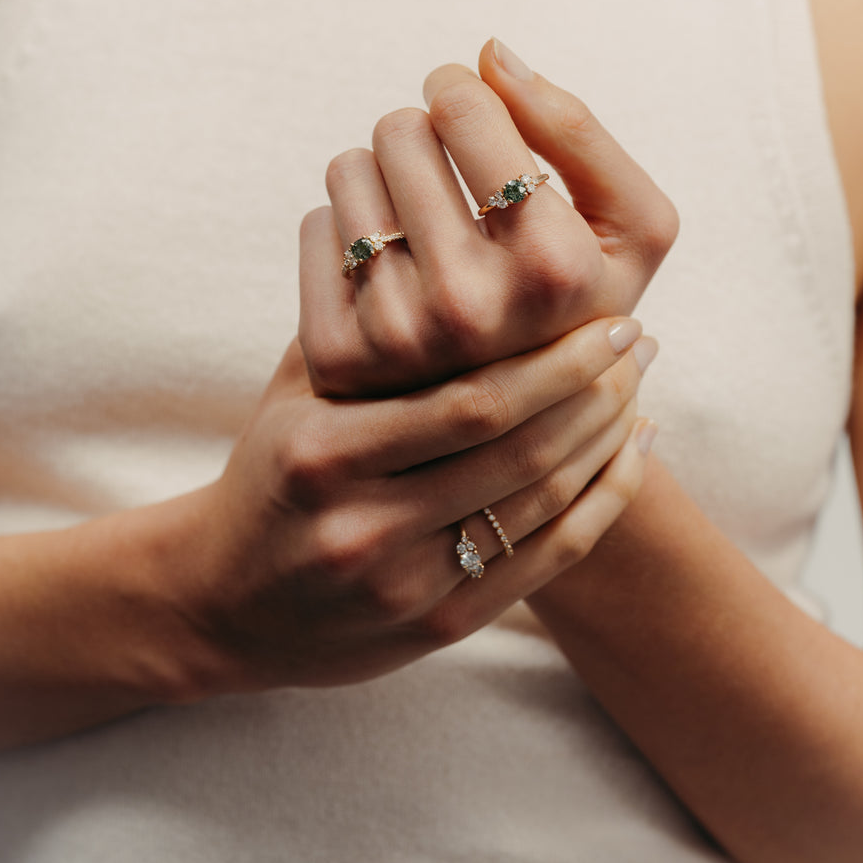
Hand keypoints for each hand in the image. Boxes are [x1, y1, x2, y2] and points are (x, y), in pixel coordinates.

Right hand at [184, 319, 652, 693]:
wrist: (224, 602)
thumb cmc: (268, 475)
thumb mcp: (294, 394)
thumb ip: (360, 324)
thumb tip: (449, 234)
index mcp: (324, 454)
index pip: (472, 402)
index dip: (557, 360)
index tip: (608, 320)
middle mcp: (365, 527)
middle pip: (519, 452)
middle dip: (596, 391)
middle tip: (637, 343)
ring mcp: (405, 586)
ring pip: (542, 505)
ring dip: (606, 440)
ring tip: (636, 387)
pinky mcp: (439, 627)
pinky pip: (547, 562)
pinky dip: (602, 505)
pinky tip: (630, 457)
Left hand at [300, 39, 676, 397]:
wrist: (522, 420)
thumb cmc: (578, 302)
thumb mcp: (631, 226)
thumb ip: (576, 128)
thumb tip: (487, 54)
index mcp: (553, 269)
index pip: (463, 106)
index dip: (461, 90)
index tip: (465, 106)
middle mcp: (469, 308)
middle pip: (397, 129)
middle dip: (421, 136)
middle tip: (445, 178)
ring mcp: (395, 338)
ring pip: (346, 168)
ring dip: (382, 179)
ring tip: (421, 226)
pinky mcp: (336, 355)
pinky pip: (316, 225)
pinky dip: (348, 232)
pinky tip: (389, 273)